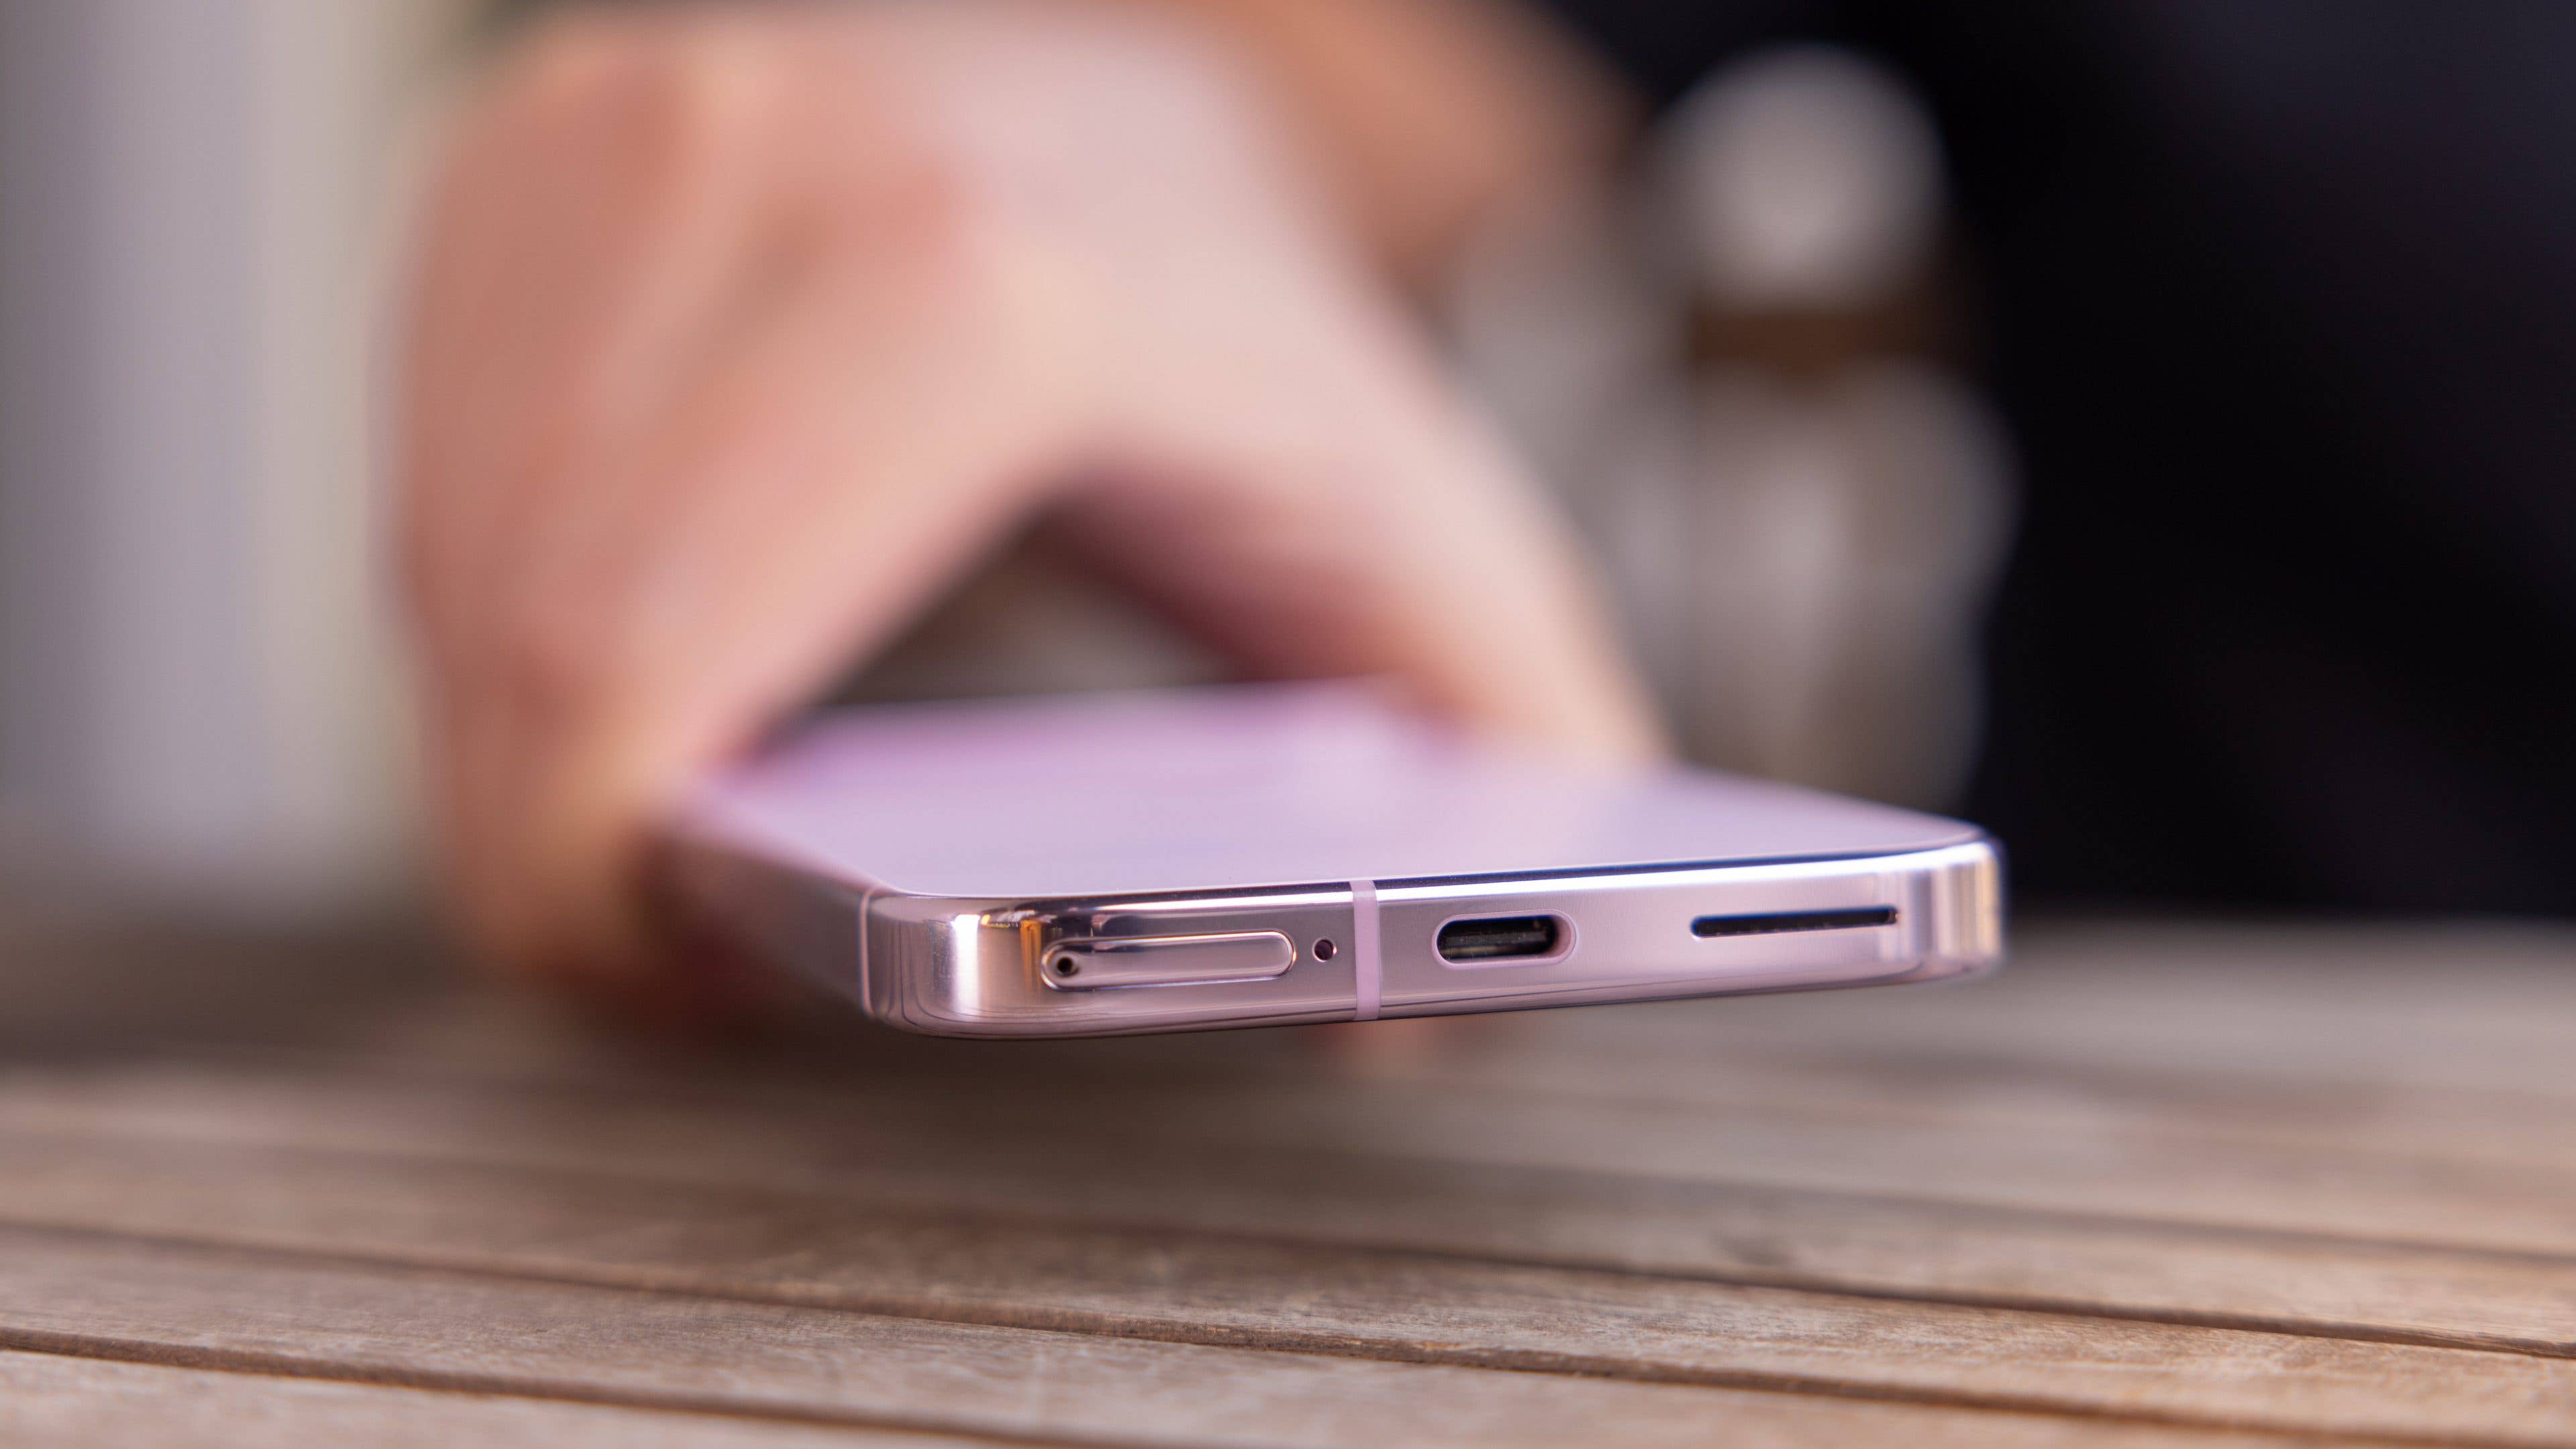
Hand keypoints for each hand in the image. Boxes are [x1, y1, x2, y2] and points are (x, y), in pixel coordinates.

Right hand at [398, 0, 1662, 999]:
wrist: (1133, 109)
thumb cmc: (1257, 340)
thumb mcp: (1425, 546)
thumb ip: (1498, 776)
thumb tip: (1436, 1005)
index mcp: (973, 293)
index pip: (644, 656)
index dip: (622, 882)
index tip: (700, 977)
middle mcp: (756, 174)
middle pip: (526, 641)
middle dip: (574, 858)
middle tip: (690, 944)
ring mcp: (609, 145)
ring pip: (451, 562)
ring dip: (532, 743)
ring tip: (683, 817)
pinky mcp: (516, 155)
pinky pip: (427, 470)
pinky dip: (502, 616)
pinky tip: (636, 658)